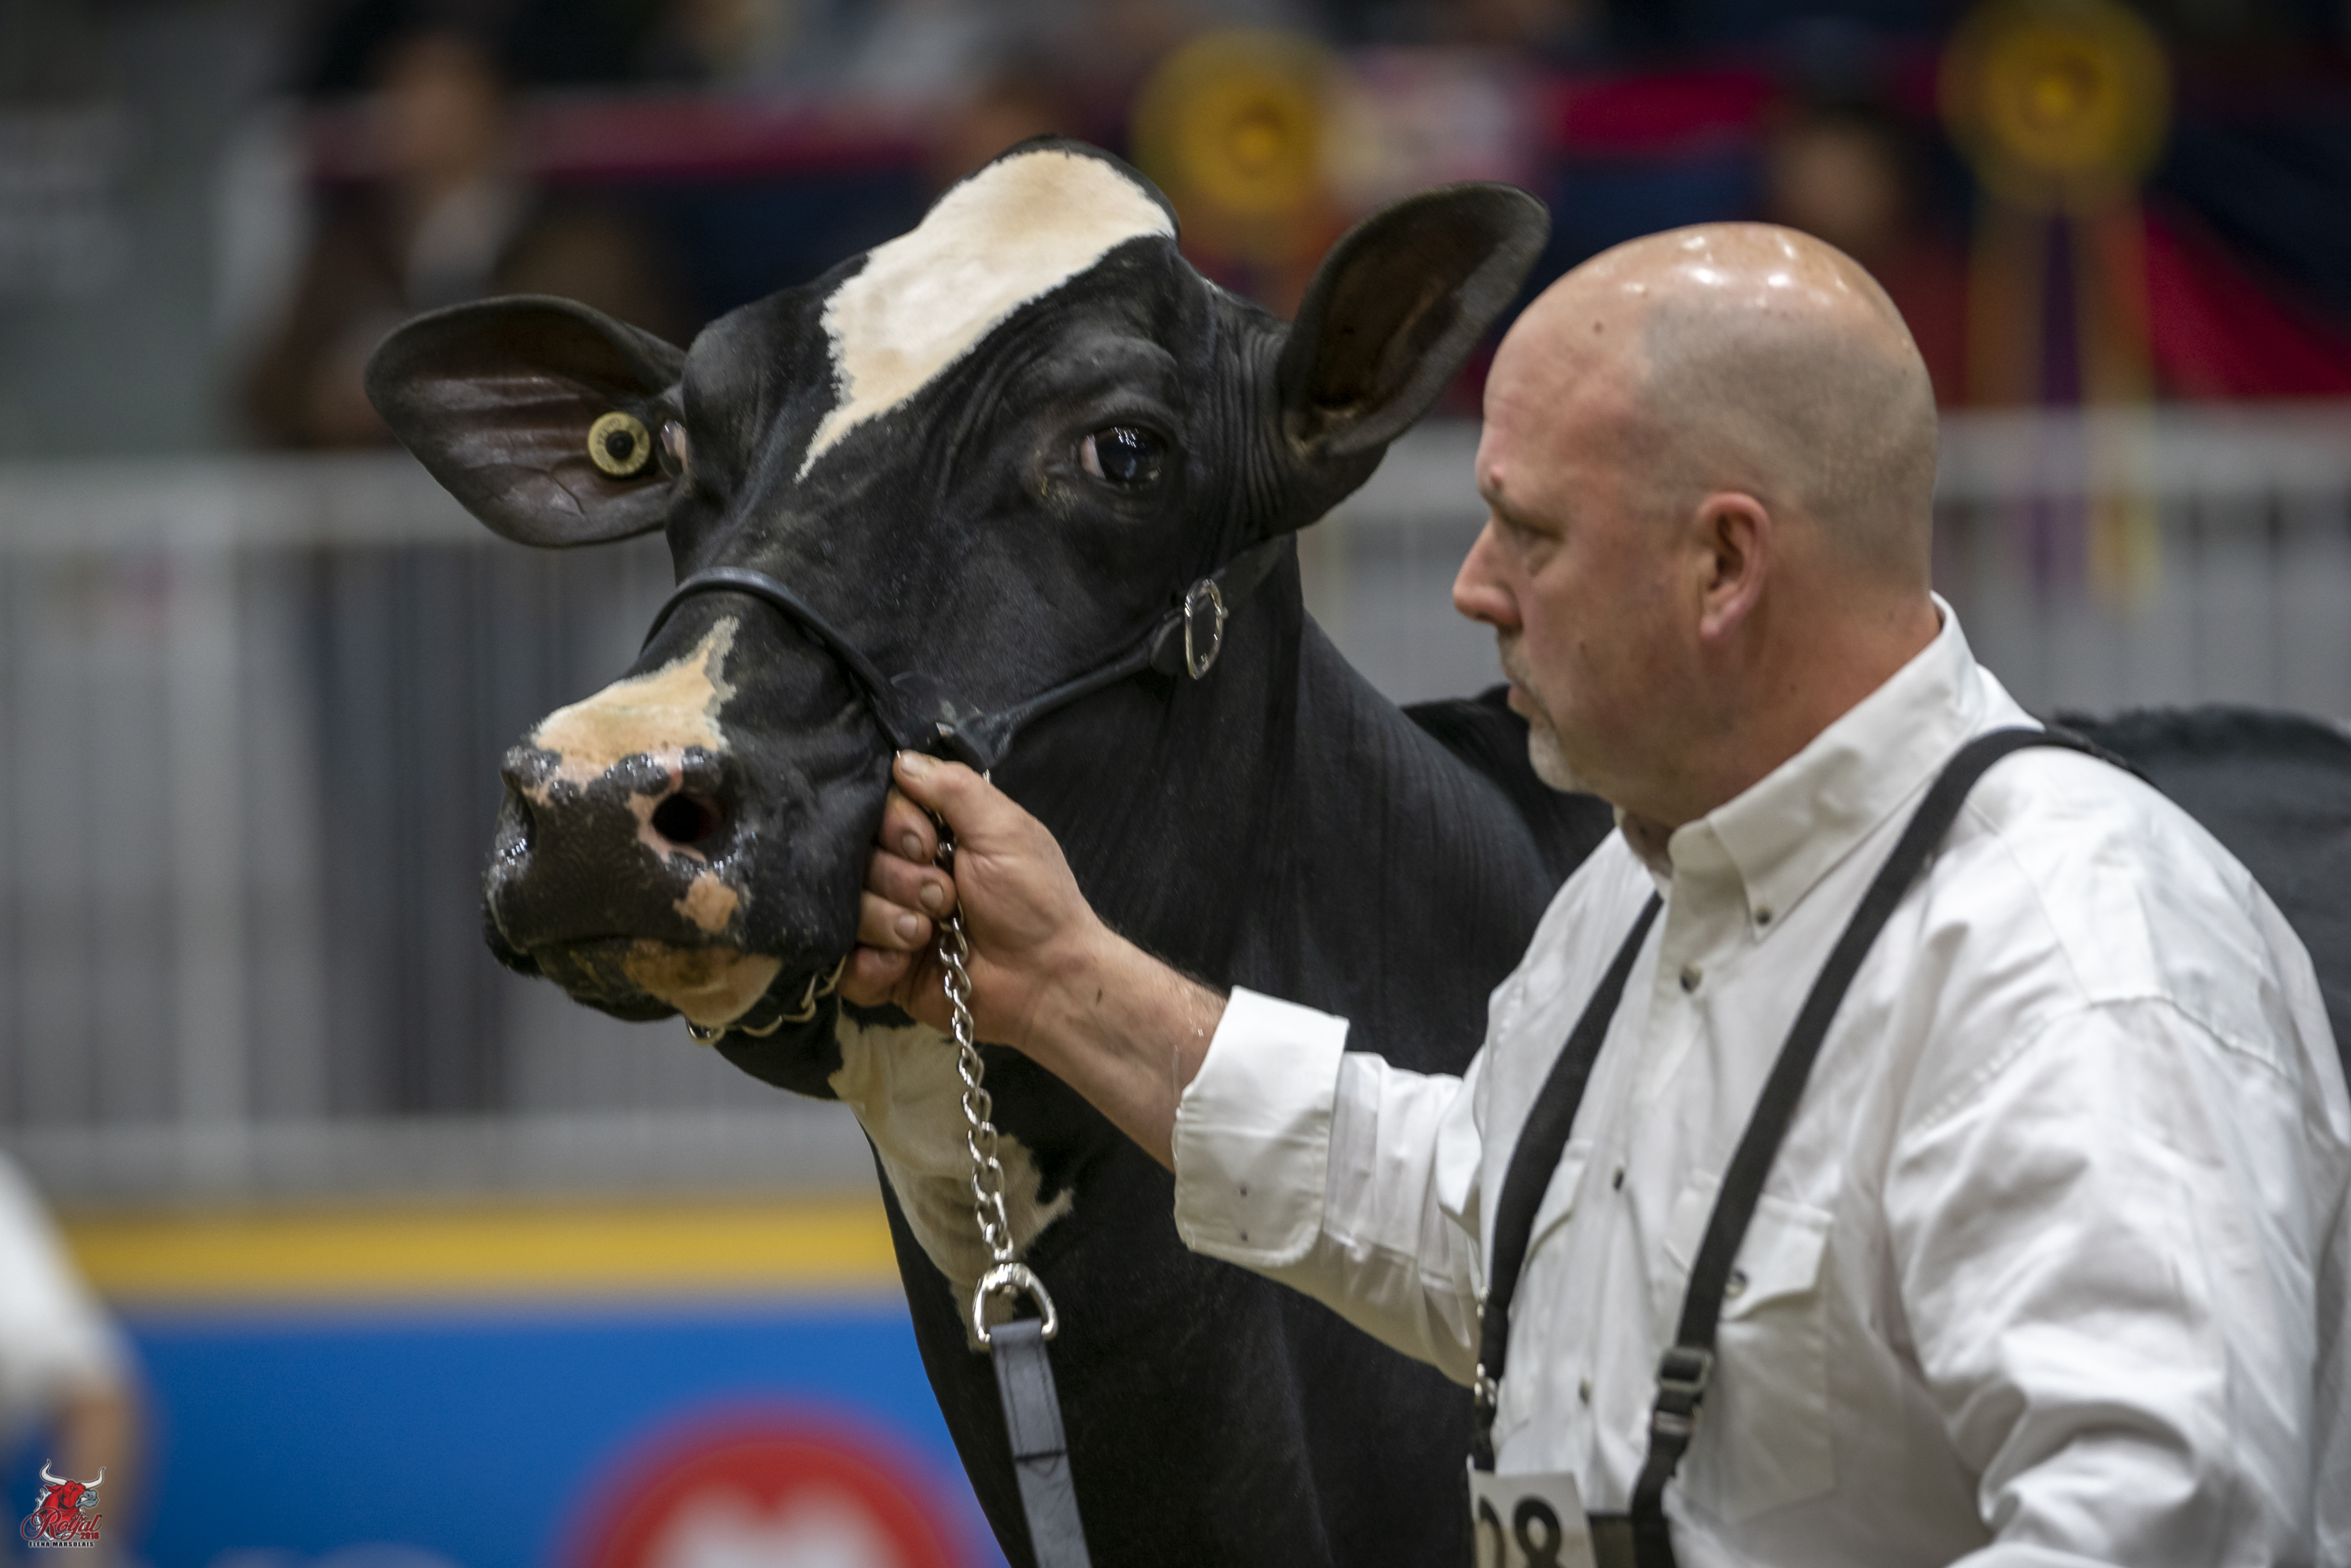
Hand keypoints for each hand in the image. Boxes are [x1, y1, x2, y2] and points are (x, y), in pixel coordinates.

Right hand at [844, 753, 1107, 1053]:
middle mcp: (901, 875)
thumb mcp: (1003, 829)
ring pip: (846, 909)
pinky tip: (904, 965)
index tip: (927, 845)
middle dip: (900, 880)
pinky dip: (872, 965)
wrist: (1047, 978)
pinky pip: (844, 965)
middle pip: (853, 860)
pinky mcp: (881, 972)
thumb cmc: (1033, 898)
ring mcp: (887, 923)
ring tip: (929, 934)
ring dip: (890, 921)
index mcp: (928, 837)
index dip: (895, 828)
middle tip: (945, 899)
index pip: (874, 813)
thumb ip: (953, 788)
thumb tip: (900, 759)